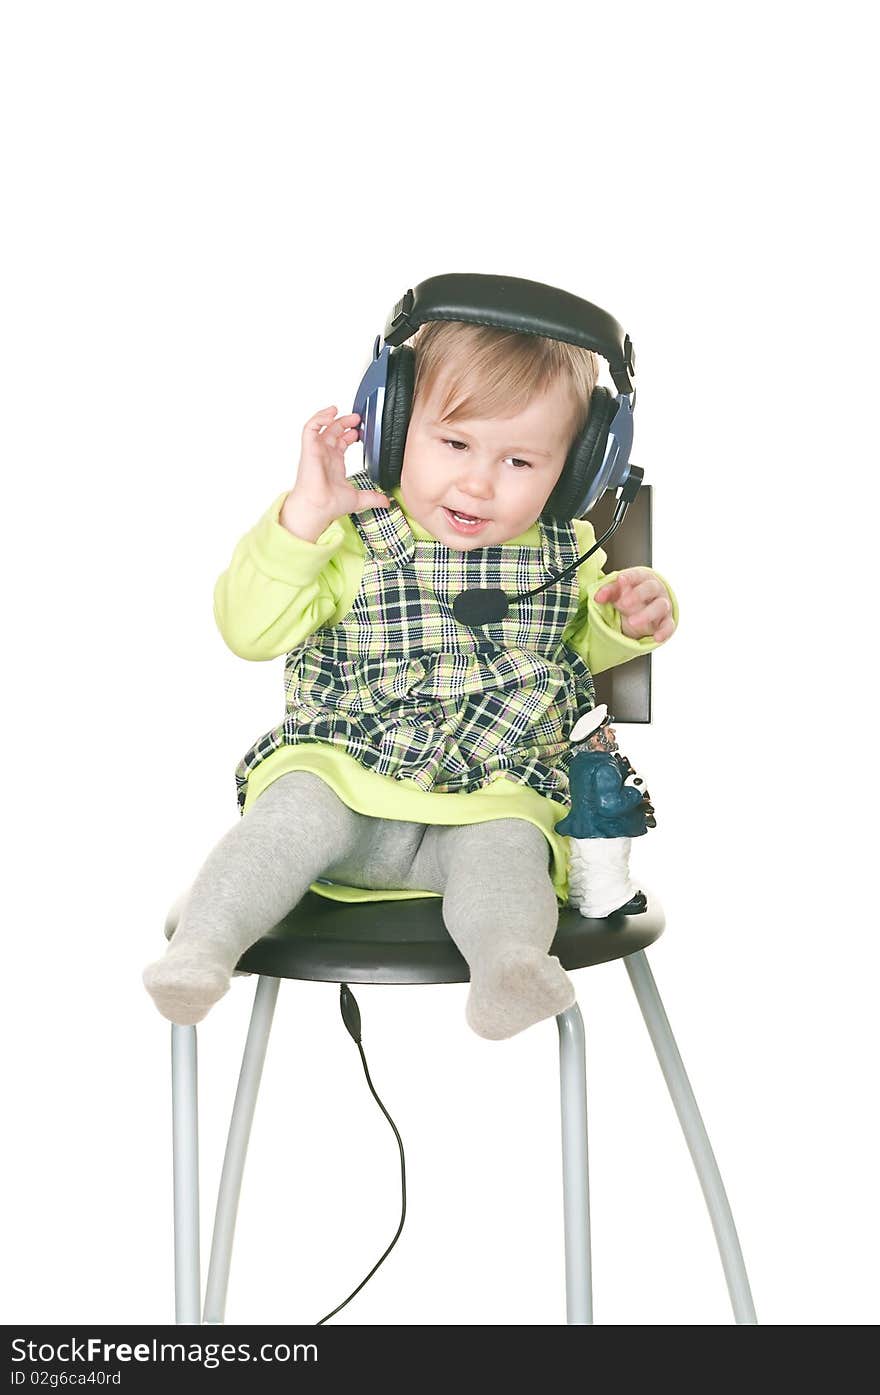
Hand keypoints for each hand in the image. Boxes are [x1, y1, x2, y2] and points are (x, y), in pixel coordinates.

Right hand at [281, 406, 390, 540]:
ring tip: (344, 412)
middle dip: (345, 422)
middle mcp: (325, 455)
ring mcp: (317, 450)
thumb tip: (386, 502)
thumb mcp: (359, 499)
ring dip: (333, 417)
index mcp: (335, 463)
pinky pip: (311, 427)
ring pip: (322, 426)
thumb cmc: (330, 504)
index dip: (351, 434)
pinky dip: (319, 417)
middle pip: (334, 431)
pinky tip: (331, 413)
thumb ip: (373, 497)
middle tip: (357, 418)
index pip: (341, 443)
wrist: (319, 507)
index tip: (361, 431)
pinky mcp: (310, 447)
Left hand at [593, 566, 675, 642]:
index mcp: (643, 578)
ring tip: (631, 622)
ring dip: (647, 614)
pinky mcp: (666, 621)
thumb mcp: (617, 592)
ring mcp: (663, 605)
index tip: (620, 580)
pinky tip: (656, 637)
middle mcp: (656, 590)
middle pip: (651, 588)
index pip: (637, 575)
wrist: (644, 608)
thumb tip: (597, 597)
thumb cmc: (630, 595)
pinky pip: (669, 626)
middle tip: (623, 604)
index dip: (629, 577)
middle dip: (638, 594)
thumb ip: (607, 592)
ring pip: (660, 606)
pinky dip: (664, 632)